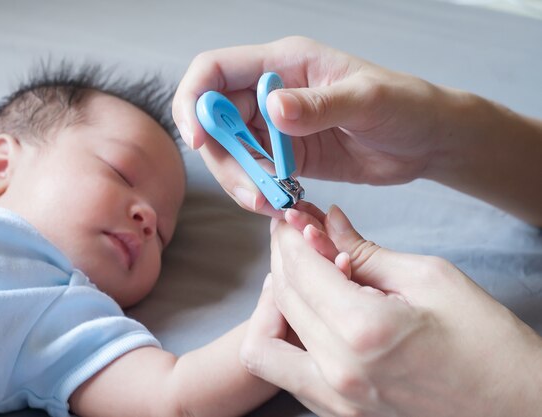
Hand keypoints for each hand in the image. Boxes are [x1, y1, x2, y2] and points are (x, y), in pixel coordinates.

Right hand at [173, 36, 452, 213]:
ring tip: (272, 205)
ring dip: (240, 182)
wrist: (427, 141)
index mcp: (283, 64)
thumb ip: (319, 105)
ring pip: (232, 154)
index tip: (197, 140)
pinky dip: (259, 193)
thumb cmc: (407, 105)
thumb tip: (271, 108)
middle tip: (252, 193)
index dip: (194, 102)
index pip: (214, 72)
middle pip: (216, 122)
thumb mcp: (366, 100)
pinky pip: (256, 175)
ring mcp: (277, 128)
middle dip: (222, 159)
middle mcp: (271, 94)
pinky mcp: (288, 158)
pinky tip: (281, 205)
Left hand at [241, 205, 541, 416]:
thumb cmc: (488, 343)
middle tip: (295, 234)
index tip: (291, 217)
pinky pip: (287, 371)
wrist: (515, 407)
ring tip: (301, 274)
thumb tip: (327, 223)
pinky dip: (286, 335)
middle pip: (282, 302)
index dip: (290, 237)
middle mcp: (339, 371)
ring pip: (267, 343)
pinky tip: (312, 309)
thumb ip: (367, 252)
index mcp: (364, 331)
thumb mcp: (430, 279)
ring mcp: (335, 400)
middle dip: (281, 258)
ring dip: (274, 302)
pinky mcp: (338, 412)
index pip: (301, 271)